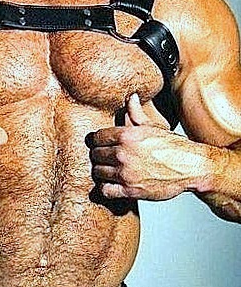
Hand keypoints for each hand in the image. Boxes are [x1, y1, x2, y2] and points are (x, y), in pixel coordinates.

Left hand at [87, 94, 205, 200]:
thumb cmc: (173, 146)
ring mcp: (126, 173)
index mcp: (127, 135)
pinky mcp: (130, 190)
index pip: (97, 137)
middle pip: (95, 154)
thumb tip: (131, 97)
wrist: (191, 167)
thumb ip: (136, 113)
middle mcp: (124, 153)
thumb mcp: (154, 126)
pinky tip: (113, 184)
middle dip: (100, 156)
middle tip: (107, 158)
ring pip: (98, 172)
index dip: (98, 141)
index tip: (103, 144)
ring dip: (102, 172)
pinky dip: (107, 188)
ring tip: (110, 170)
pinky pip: (106, 190)